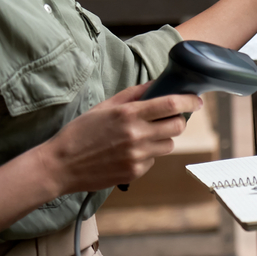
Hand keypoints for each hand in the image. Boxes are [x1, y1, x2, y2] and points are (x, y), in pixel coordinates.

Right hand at [37, 83, 203, 194]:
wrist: (60, 166)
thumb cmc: (80, 132)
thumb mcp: (104, 106)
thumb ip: (134, 94)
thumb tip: (157, 84)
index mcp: (129, 114)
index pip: (171, 105)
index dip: (189, 102)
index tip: (196, 100)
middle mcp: (136, 135)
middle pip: (178, 126)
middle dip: (178, 121)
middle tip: (169, 119)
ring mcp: (137, 155)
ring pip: (169, 144)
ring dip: (163, 138)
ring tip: (142, 136)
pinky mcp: (135, 172)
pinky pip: (153, 159)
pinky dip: (147, 154)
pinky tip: (128, 152)